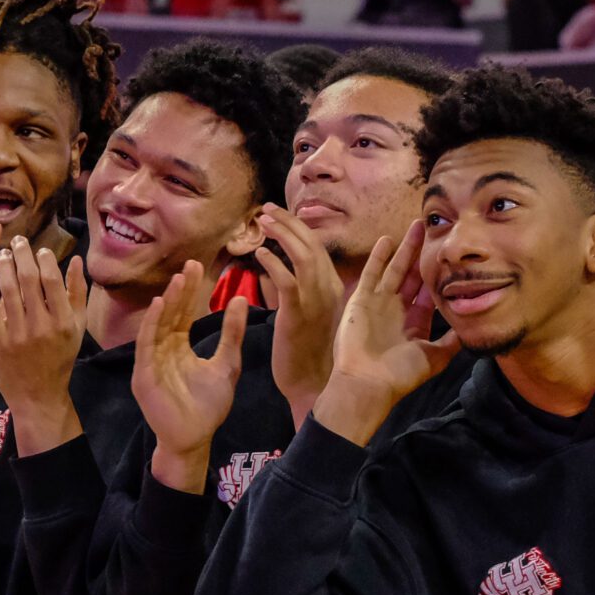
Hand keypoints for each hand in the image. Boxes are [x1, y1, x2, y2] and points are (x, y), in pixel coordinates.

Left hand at [0, 237, 87, 456]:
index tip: (40, 249)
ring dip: (4, 267)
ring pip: (8, 290)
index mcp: (64, 321)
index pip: (53, 280)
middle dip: (22, 255)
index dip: (45, 260)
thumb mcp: (77, 327)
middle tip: (17, 241)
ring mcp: (18, 334)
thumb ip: (78, 293)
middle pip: (29, 280)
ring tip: (2, 254)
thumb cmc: (59, 358)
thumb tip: (76, 260)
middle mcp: (42, 326)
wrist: (38, 395)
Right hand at [133, 261, 247, 493]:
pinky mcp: (143, 374)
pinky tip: (158, 306)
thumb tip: (241, 299)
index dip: (191, 290)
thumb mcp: (227, 363)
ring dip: (166, 303)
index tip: (199, 265)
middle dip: (179, 290)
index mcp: (179, 346)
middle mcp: (162, 349)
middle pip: (171, 313)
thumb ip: (231, 333)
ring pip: (158, 325)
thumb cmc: (208, 406)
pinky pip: (146, 345)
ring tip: (177, 280)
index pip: (184, 311)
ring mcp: (151, 361)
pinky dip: (151, 325)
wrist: (195, 439)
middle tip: (190, 265)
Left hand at [254, 204, 343, 426]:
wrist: (312, 384)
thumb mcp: (307, 314)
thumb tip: (271, 271)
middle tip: (268, 210)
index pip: (318, 248)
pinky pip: (287, 280)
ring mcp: (317, 300)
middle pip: (312, 244)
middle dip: (289, 222)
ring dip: (282, 234)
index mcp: (335, 287)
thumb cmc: (307, 352)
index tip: (280, 216)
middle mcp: (330, 289)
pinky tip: (259, 254)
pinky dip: (273, 262)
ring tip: (263, 221)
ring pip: (303, 255)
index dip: (299, 228)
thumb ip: (291, 290)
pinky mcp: (299, 313)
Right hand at [313, 221, 459, 445]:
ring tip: (417, 226)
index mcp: (415, 323)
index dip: (438, 274)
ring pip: (396, 269)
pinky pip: (371, 273)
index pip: (428, 293)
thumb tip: (470, 329)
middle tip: (433, 230)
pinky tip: (387, 239)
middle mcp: (397, 310)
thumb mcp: (434, 358)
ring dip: (406, 248)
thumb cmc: (400, 373)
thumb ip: (451, 342)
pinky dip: (378, 257)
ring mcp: (378, 303)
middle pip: (413, 276)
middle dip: (423, 254)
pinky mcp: (361, 300)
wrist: (367, 382)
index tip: (449, 255)